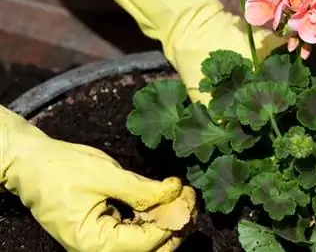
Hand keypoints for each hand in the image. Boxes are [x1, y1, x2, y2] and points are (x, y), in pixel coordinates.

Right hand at [1, 106, 195, 251]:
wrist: (33, 164)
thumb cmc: (62, 169)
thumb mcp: (106, 175)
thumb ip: (142, 189)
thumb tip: (176, 192)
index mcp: (96, 244)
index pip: (147, 242)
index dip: (173, 219)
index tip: (189, 194)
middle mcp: (101, 249)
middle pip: (151, 248)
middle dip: (175, 224)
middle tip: (191, 197)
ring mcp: (104, 241)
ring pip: (147, 240)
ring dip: (167, 220)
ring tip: (184, 196)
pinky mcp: (107, 230)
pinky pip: (136, 229)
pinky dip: (153, 216)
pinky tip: (166, 199)